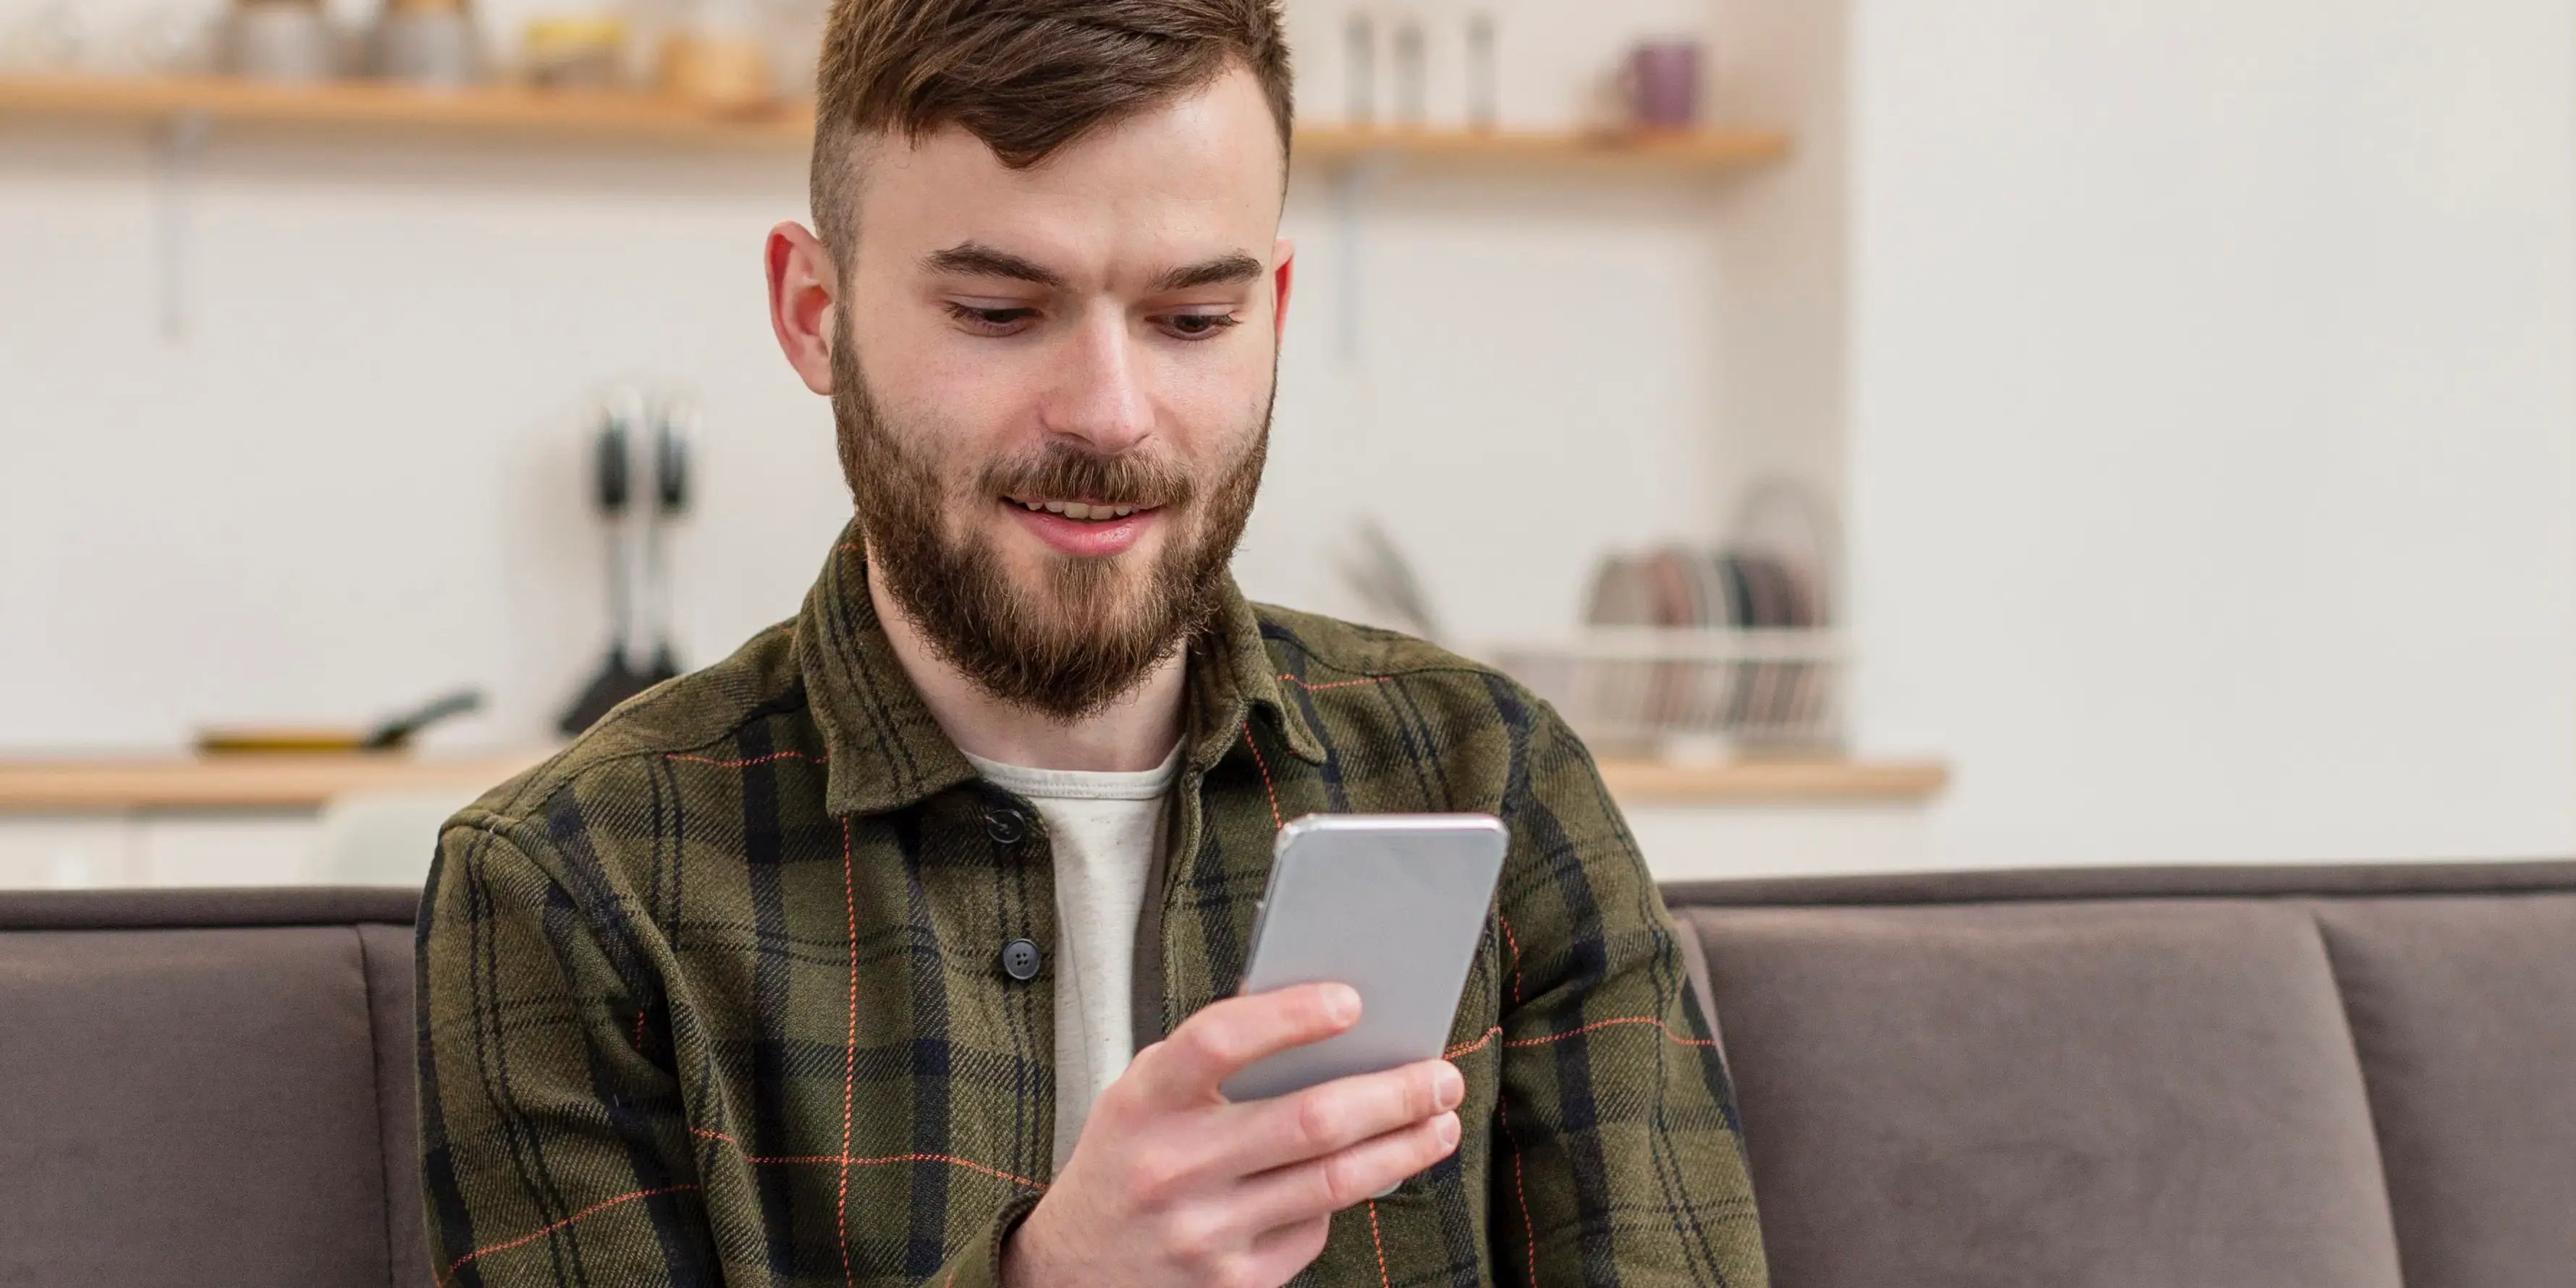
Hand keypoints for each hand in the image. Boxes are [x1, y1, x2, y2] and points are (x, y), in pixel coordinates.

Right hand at [1000, 982, 1464, 1287]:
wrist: (1068, 1277)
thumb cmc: (1125, 1163)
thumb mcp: (1140, 1099)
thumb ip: (1210, 1062)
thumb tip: (1321, 1021)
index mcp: (1144, 1102)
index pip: (1219, 1040)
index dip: (1290, 1016)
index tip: (1352, 1000)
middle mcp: (1172, 1167)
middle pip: (1310, 1120)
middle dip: (1395, 1094)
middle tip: (1441, 1075)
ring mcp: (1204, 1233)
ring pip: (1334, 1182)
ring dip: (1404, 1147)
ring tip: (1441, 1122)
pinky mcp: (1233, 1284)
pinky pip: (1314, 1229)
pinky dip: (1344, 1198)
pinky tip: (1364, 1175)